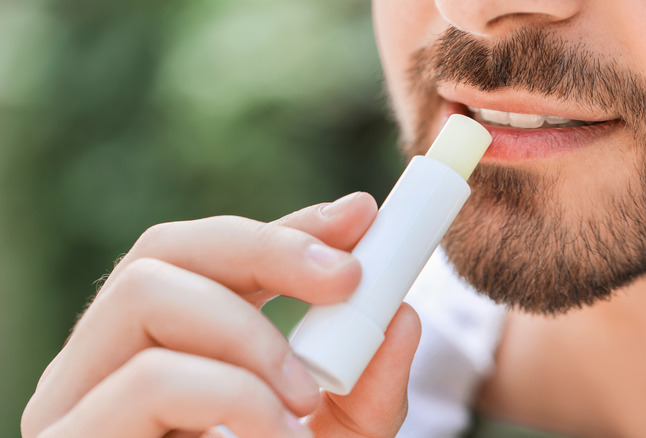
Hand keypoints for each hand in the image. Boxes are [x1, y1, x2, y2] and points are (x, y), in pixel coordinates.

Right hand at [22, 192, 420, 437]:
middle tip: (349, 277)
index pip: (209, 256)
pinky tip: (274, 433)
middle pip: (164, 250)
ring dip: (251, 332)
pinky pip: (149, 379)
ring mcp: (77, 400)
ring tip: (306, 396)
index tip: (360, 216)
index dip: (284, 227)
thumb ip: (368, 388)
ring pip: (147, 294)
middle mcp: (107, 362)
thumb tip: (402, 315)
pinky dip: (230, 393)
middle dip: (268, 248)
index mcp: (163, 348)